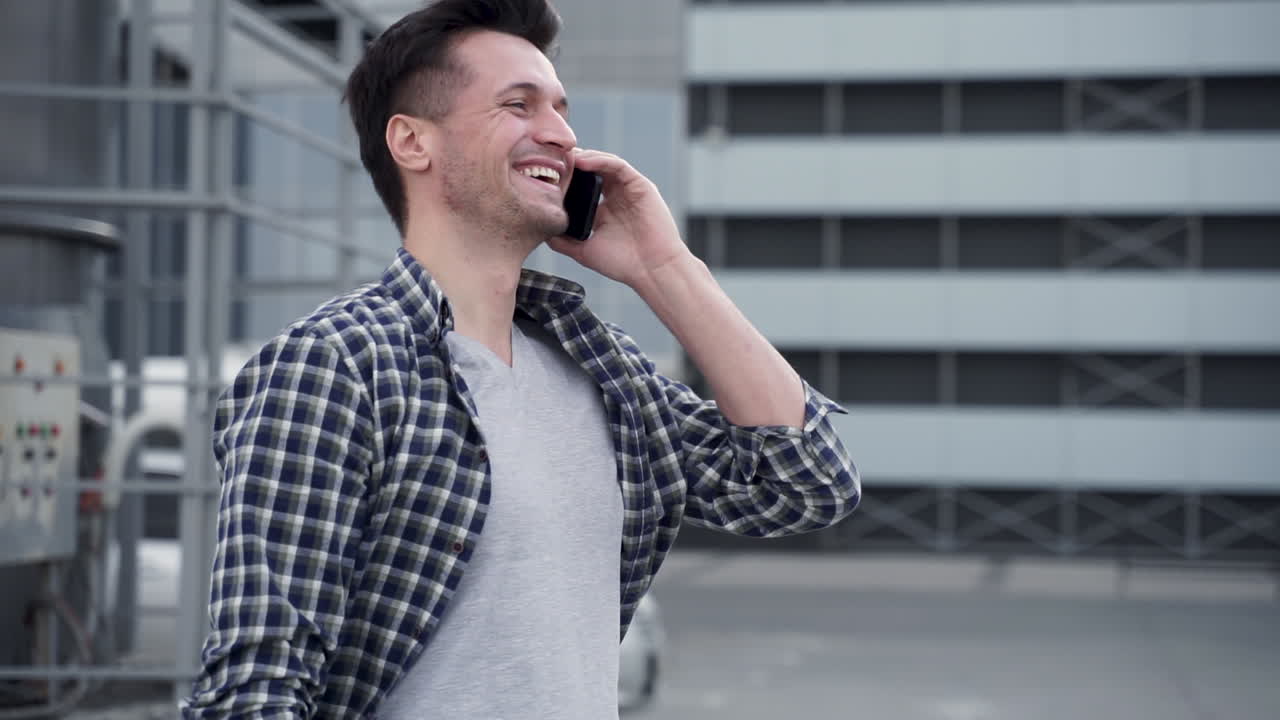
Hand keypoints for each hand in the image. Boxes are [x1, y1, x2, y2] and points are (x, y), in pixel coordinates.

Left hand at [547, 149, 690, 289]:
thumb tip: (542, 232)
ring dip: (583, 157)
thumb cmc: (623, 264)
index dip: (564, 178)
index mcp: (604, 209)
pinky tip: (583, 161)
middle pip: (591, 169)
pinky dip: (600, 160)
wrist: (651, 271)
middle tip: (549, 157)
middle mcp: (616, 196)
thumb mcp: (584, 251)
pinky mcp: (640, 185)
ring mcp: (629, 189)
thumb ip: (564, 241)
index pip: (581, 185)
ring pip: (603, 163)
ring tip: (564, 157)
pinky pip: (618, 165)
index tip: (542, 174)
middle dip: (571, 162)